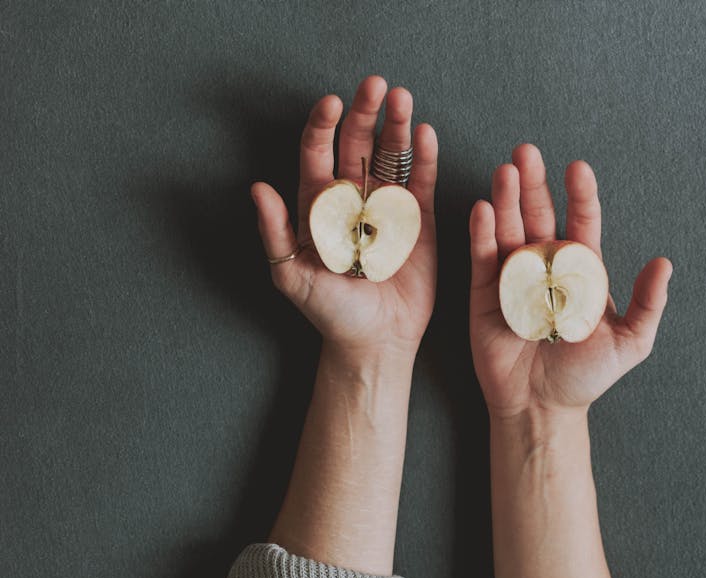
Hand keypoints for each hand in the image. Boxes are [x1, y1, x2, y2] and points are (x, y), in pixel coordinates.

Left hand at [252, 75, 437, 362]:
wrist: (374, 340)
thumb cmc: (330, 313)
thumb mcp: (292, 275)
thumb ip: (276, 232)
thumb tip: (258, 188)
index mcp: (319, 207)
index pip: (318, 153)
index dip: (323, 125)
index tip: (332, 103)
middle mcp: (352, 201)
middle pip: (356, 145)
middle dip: (364, 112)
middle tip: (375, 85)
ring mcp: (386, 209)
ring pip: (390, 157)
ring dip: (396, 126)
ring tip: (402, 99)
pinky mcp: (417, 223)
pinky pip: (420, 183)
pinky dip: (423, 158)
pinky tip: (423, 133)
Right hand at [469, 144, 671, 417]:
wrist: (541, 406)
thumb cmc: (584, 377)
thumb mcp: (629, 344)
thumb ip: (646, 305)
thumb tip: (664, 263)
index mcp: (580, 272)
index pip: (581, 223)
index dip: (580, 195)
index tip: (577, 168)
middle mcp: (544, 268)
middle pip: (538, 216)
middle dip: (533, 185)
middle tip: (526, 153)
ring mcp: (513, 279)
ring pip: (508, 231)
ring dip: (506, 200)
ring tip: (505, 172)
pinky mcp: (485, 296)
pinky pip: (483, 260)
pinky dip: (482, 235)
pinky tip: (484, 209)